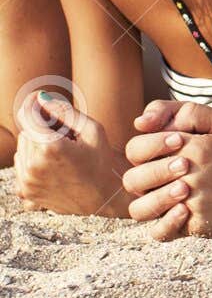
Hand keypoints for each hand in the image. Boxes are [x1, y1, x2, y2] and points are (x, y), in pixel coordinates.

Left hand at [12, 94, 128, 216]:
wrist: (104, 199)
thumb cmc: (102, 163)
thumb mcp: (93, 131)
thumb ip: (65, 112)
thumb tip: (40, 98)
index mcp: (50, 148)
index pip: (28, 116)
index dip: (34, 105)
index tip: (39, 100)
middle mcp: (33, 166)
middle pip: (26, 132)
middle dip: (43, 130)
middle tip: (66, 138)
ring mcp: (27, 181)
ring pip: (22, 149)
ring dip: (37, 146)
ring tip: (61, 155)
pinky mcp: (26, 192)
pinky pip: (20, 166)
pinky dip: (33, 162)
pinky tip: (52, 167)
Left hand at [122, 100, 211, 242]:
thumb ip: (184, 112)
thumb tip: (141, 122)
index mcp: (190, 147)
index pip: (136, 148)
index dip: (145, 149)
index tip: (169, 151)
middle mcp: (188, 175)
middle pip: (134, 179)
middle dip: (145, 175)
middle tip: (170, 174)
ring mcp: (192, 203)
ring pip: (141, 208)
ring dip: (150, 201)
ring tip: (171, 195)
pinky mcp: (198, 225)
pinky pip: (161, 232)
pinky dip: (162, 225)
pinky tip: (179, 213)